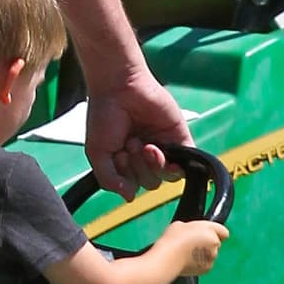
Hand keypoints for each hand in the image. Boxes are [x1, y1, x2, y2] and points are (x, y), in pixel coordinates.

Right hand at [85, 70, 191, 198]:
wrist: (119, 87)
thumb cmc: (103, 116)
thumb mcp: (97, 153)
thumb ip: (109, 179)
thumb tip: (128, 197)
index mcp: (127, 161)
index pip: (133, 185)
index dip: (126, 177)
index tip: (118, 156)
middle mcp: (146, 157)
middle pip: (151, 183)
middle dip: (138, 169)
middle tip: (128, 145)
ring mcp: (164, 147)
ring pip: (166, 176)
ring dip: (152, 164)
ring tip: (141, 143)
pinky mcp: (179, 138)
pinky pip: (185, 163)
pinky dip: (174, 164)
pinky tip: (158, 150)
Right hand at [160, 218, 228, 275]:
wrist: (168, 258)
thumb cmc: (172, 240)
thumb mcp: (181, 224)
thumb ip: (193, 228)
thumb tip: (192, 232)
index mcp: (210, 230)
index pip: (223, 232)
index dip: (216, 232)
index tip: (209, 234)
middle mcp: (214, 244)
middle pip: (216, 243)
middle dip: (207, 243)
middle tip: (192, 243)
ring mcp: (211, 257)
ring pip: (210, 254)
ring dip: (203, 253)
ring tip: (187, 253)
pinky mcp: (207, 268)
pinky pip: (205, 264)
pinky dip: (199, 263)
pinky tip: (187, 260)